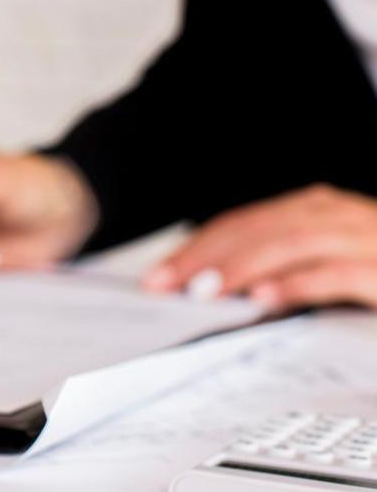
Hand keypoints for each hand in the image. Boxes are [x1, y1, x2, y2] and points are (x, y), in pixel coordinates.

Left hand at [143, 184, 376, 310]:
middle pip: (259, 228)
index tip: (155, 277)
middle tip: (164, 285)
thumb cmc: (376, 274)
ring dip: (242, 268)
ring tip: (203, 292)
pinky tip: (263, 300)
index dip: (195, 247)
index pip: (244, 223)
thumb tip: (207, 285)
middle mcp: (340, 216)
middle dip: (205, 256)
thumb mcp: (321, 263)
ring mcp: (367, 239)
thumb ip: (276, 267)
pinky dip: (297, 285)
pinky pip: (338, 274)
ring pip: (293, 244)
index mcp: (318, 210)